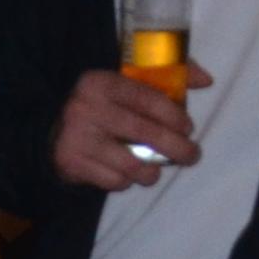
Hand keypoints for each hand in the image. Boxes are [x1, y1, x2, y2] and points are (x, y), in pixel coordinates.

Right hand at [52, 64, 206, 190]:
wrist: (51, 132)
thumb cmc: (102, 108)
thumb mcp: (125, 85)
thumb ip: (165, 77)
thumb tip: (206, 80)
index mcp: (100, 82)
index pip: (147, 98)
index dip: (175, 116)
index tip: (188, 128)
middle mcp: (84, 107)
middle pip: (145, 133)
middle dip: (177, 148)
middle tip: (191, 155)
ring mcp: (76, 137)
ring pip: (132, 164)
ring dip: (152, 171)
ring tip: (156, 169)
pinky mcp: (70, 163)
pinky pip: (113, 180)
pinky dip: (126, 181)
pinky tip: (126, 174)